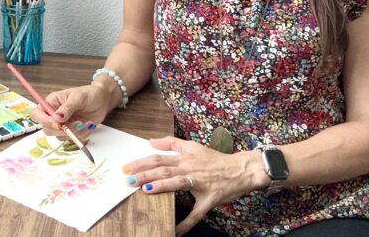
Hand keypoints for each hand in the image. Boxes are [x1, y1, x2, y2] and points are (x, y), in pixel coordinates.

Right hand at [28, 84, 110, 139]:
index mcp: (51, 103)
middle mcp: (54, 115)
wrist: (101, 101)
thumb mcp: (78, 97)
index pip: (37, 114)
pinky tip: (88, 124)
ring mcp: (62, 125)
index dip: (43, 120)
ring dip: (74, 132)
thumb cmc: (88, 94)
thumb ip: (67, 108)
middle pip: (47, 129)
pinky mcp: (71, 132)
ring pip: (60, 136)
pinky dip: (82, 134)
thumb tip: (57, 118)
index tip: (57, 123)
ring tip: (85, 122)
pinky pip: (72, 139)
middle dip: (61, 130)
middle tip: (76, 124)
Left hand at [123, 136, 266, 235]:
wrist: (242, 169)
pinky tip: (176, 231)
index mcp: (185, 158)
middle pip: (164, 169)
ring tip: (145, 190)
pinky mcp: (209, 198)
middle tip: (129, 180)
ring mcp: (199, 183)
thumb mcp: (194, 146)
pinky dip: (186, 223)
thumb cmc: (216, 159)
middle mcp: (190, 168)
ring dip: (160, 186)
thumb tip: (151, 141)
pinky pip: (197, 212)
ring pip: (177, 182)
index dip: (142, 163)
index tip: (126, 168)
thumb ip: (172, 143)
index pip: (159, 158)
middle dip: (145, 174)